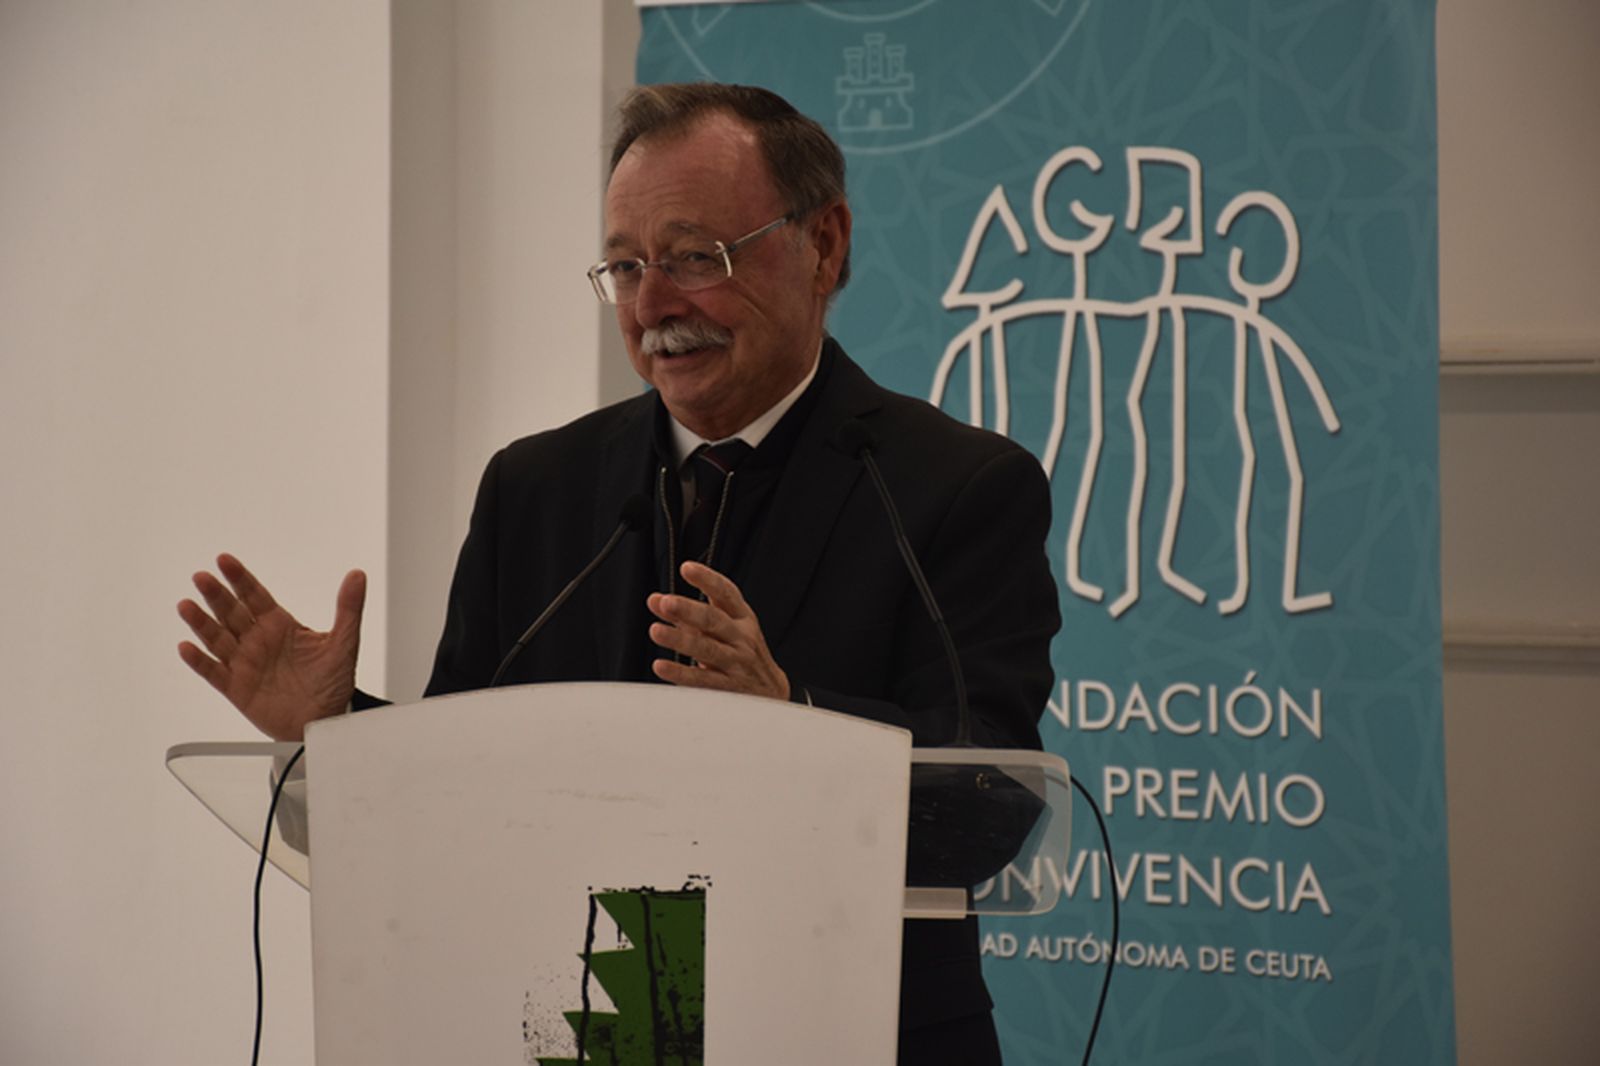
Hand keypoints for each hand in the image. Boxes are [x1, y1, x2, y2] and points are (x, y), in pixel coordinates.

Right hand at [177, 553, 365, 740]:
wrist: (327, 721)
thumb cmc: (334, 682)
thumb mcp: (345, 643)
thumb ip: (349, 608)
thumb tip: (358, 575)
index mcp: (280, 625)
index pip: (255, 596)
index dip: (240, 578)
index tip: (224, 561)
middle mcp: (257, 640)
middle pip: (231, 612)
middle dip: (216, 595)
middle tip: (202, 578)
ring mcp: (244, 663)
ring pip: (217, 639)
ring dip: (201, 623)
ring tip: (186, 606)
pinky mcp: (236, 688)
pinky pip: (213, 673)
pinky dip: (199, 661)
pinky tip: (187, 647)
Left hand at [647, 561, 789, 700]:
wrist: (771, 693)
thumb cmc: (742, 654)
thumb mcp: (723, 630)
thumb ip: (687, 616)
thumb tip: (655, 600)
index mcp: (743, 618)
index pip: (727, 593)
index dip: (707, 580)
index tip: (687, 568)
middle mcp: (742, 638)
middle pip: (714, 620)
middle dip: (690, 610)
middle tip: (666, 602)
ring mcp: (737, 663)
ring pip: (707, 649)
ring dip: (680, 640)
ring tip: (656, 631)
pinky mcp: (729, 688)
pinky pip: (703, 680)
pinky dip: (681, 674)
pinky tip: (661, 666)